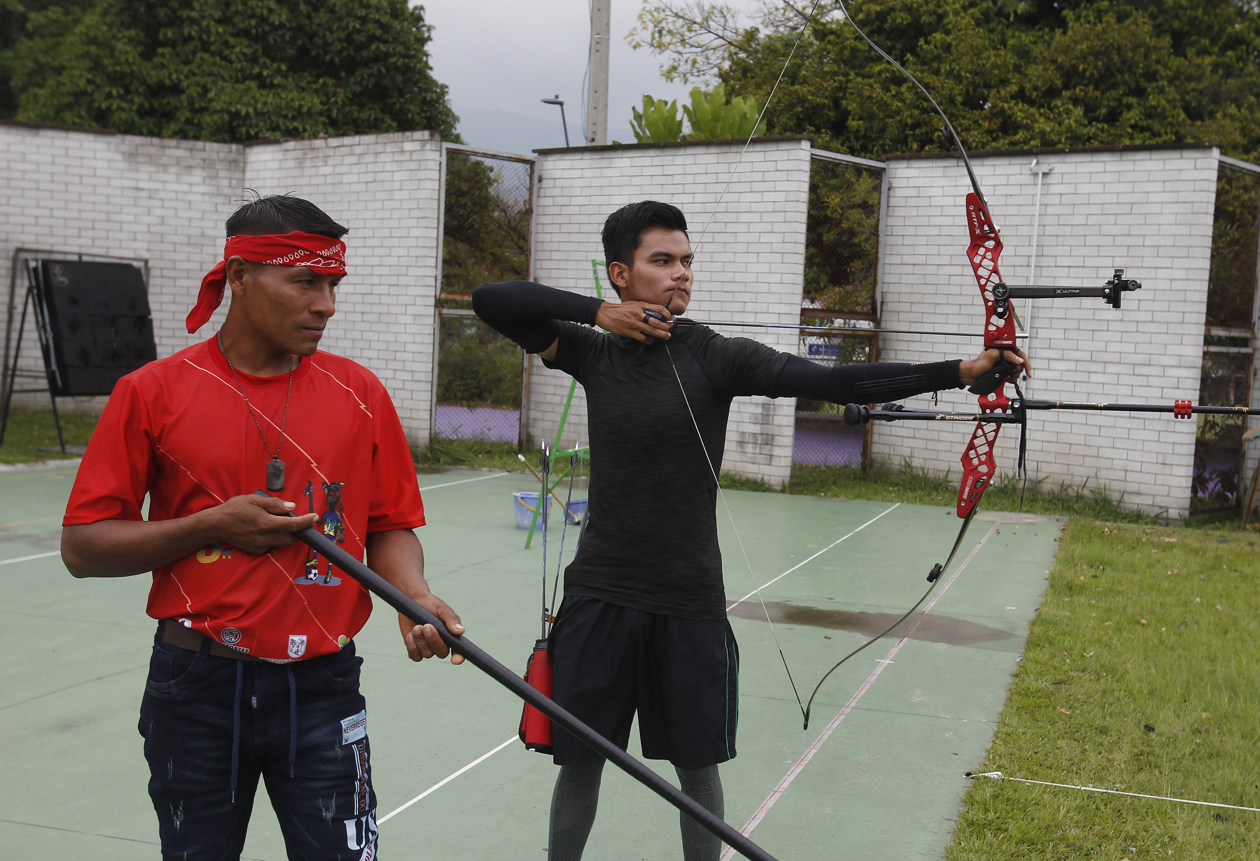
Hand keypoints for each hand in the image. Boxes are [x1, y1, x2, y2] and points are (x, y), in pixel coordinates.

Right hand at [204, 494, 319, 554]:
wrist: (215, 525)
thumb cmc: (234, 509)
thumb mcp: (254, 500)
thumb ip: (274, 504)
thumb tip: (291, 506)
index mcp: (267, 523)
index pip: (293, 525)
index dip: (306, 522)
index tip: (315, 517)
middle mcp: (265, 537)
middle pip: (291, 539)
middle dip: (295, 531)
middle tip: (291, 520)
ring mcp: (260, 546)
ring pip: (282, 544)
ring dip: (285, 535)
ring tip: (275, 524)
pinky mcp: (256, 551)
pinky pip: (271, 546)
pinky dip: (273, 539)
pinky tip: (264, 530)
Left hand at [399, 592, 464, 664]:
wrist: (412, 601)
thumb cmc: (430, 604)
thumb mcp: (442, 609)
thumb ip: (451, 619)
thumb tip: (460, 631)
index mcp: (451, 636)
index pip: (459, 651)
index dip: (458, 657)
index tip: (455, 660)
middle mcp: (441, 644)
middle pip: (441, 653)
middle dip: (433, 640)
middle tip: (427, 626)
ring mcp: (427, 648)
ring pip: (427, 654)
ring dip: (421, 640)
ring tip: (417, 626)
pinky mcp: (415, 649)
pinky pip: (415, 656)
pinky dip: (412, 646)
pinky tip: (410, 634)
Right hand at [595, 300, 673, 343]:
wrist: (605, 313)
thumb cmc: (620, 309)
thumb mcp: (633, 304)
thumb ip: (644, 307)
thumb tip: (656, 313)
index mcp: (640, 305)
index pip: (658, 308)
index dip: (667, 314)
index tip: (670, 318)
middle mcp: (638, 313)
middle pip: (657, 321)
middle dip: (666, 327)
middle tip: (670, 329)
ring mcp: (634, 323)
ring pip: (651, 330)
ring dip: (661, 334)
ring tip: (666, 336)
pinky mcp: (629, 331)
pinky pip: (642, 337)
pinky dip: (649, 340)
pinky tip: (651, 341)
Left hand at [960, 347, 1031, 386]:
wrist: (971, 375)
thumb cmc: (978, 364)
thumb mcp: (992, 355)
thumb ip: (1006, 355)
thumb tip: (1019, 360)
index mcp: (1004, 350)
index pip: (1020, 354)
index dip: (1025, 362)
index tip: (1028, 371)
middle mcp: (1006, 357)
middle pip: (1020, 363)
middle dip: (1018, 369)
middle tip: (1013, 373)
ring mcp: (1004, 365)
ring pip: (1016, 371)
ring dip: (1014, 375)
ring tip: (1006, 376)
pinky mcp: (1002, 373)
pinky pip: (1012, 377)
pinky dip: (1011, 379)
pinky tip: (1005, 380)